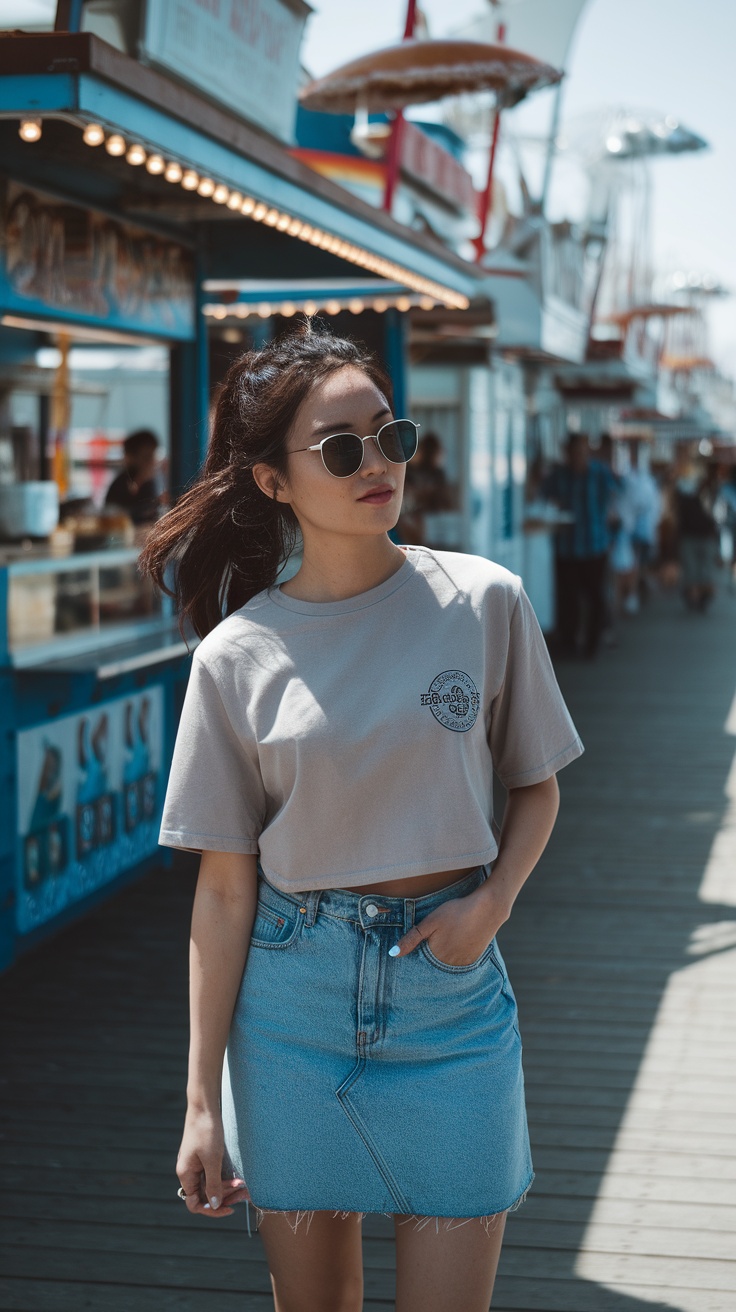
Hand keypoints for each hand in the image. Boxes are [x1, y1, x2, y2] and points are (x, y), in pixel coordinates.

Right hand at [177, 1106, 250, 1218]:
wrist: (204, 1105)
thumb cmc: (206, 1131)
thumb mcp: (212, 1159)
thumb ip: (212, 1184)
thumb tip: (214, 1205)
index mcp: (186, 1175)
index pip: (195, 1204)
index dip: (211, 1210)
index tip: (230, 1208)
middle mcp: (189, 1172)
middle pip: (205, 1195)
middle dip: (225, 1197)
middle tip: (244, 1194)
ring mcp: (196, 1164)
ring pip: (211, 1185)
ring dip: (227, 1188)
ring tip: (244, 1185)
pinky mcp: (204, 1157)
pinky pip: (213, 1174)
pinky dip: (225, 1178)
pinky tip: (237, 1177)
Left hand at [388, 886, 508, 966]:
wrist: (487, 909)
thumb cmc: (456, 912)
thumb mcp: (430, 922)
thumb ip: (411, 939)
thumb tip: (392, 954)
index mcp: (436, 956)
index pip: (419, 966)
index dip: (415, 960)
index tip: (411, 957)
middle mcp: (449, 964)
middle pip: (432, 967)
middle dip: (427, 962)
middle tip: (429, 948)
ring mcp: (462, 963)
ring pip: (445, 966)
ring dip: (440, 961)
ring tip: (442, 945)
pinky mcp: (473, 959)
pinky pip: (458, 964)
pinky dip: (453, 958)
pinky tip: (454, 945)